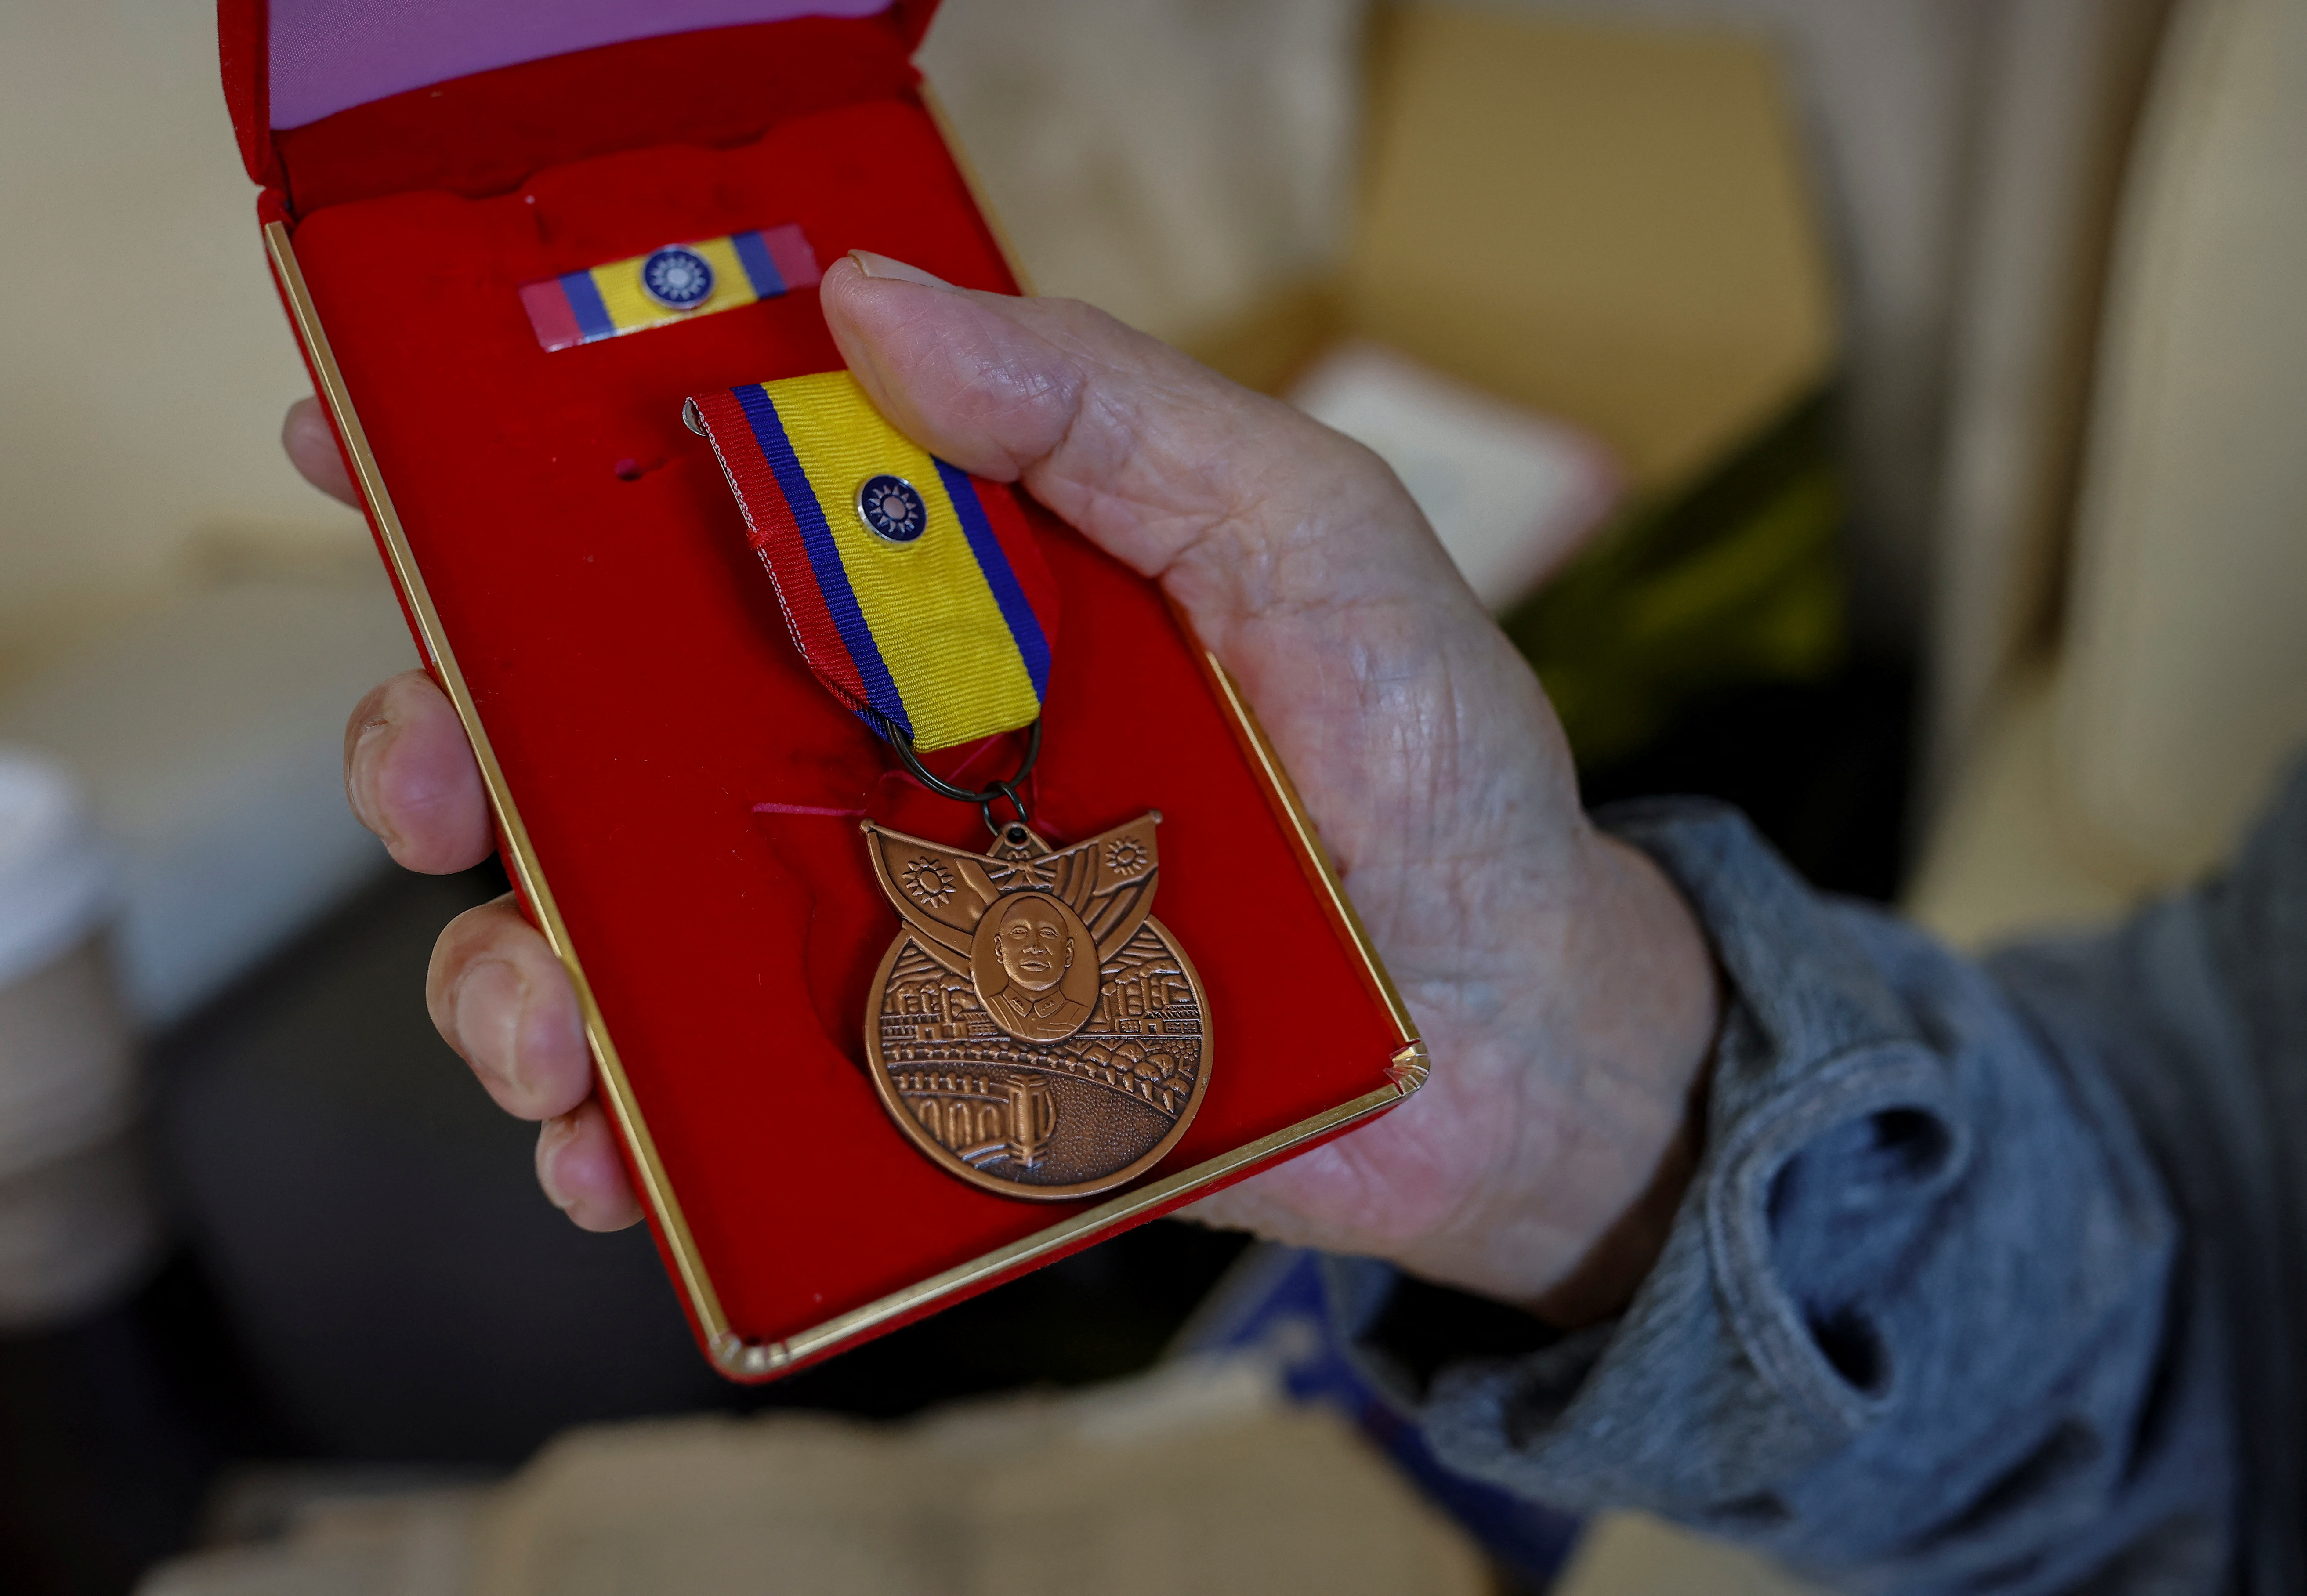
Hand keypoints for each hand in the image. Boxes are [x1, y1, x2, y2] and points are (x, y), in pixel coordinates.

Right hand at [299, 252, 1721, 1322]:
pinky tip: (615, 1155)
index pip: (696, 507)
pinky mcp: (905, 1085)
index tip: (378, 449)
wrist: (1509, 1041)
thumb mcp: (1309, 536)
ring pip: (618, 932)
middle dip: (453, 743)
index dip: (522, 473)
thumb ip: (1115, 410)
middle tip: (430, 779)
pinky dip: (632, 1137)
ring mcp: (876, 923)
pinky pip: (720, 1110)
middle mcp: (875, 750)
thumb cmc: (1434, 768)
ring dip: (514, 972)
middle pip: (593, 728)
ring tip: (543, 1024)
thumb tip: (877, 303)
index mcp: (941, 596)